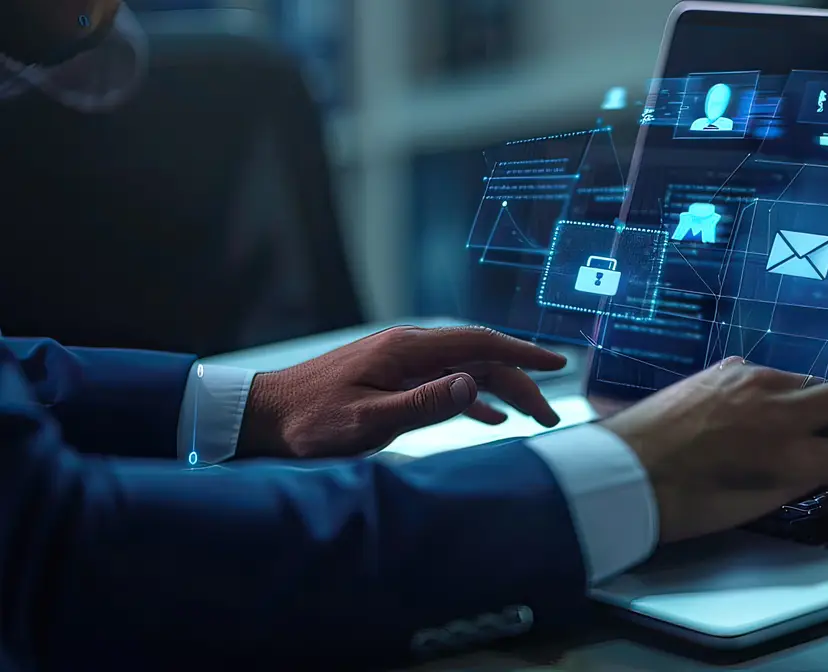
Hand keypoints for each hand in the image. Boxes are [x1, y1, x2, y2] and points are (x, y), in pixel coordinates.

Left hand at [237, 326, 566, 458]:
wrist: (263, 415)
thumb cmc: (310, 422)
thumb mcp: (367, 421)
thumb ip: (422, 404)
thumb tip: (474, 386)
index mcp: (406, 350)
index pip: (479, 343)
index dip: (522, 353)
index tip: (557, 364)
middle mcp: (408, 349)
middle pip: (479, 359)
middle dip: (520, 383)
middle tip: (550, 415)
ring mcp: (400, 363)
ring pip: (465, 372)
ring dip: (500, 392)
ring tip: (531, 418)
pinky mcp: (391, 380)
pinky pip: (444, 385)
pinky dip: (472, 400)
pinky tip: (490, 418)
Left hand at [600, 357, 827, 544]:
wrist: (617, 471)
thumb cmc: (679, 502)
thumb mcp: (751, 506)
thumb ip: (798, 483)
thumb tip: (821, 473)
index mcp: (785, 449)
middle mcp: (776, 403)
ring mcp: (750, 377)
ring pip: (811, 384)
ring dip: (818, 413)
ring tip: (797, 444)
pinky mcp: (724, 367)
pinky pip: (771, 377)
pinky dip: (780, 399)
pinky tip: (757, 425)